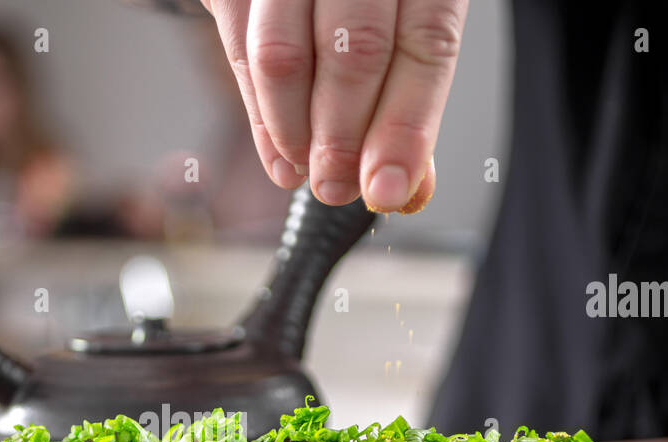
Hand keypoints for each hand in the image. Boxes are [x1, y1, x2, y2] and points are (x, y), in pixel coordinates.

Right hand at [200, 0, 466, 211]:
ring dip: (293, 133)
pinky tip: (278, 154)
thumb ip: (406, 102)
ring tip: (304, 172)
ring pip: (285, 56)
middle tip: (337, 187)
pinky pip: (240, 51)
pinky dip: (259, 117)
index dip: (406, 126)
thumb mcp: (404, 26)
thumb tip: (405, 187)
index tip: (387, 189)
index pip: (427, 41)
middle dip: (343, 139)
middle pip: (355, 50)